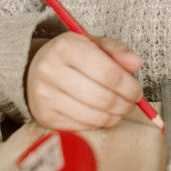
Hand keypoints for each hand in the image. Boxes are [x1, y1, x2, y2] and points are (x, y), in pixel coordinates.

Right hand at [25, 33, 143, 130]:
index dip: (129, 86)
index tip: (137, 91)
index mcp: (66, 47)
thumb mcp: (93, 44)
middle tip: (131, 102)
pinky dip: (98, 124)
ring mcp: (45, 96)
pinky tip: (101, 114)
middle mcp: (51, 70)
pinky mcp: (44, 116)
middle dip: (124, 103)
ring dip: (114, 116)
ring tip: (119, 109)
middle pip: (102, 97)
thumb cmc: (70, 56)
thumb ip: (117, 50)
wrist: (34, 69)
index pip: (108, 73)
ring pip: (93, 116)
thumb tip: (135, 64)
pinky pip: (81, 127)